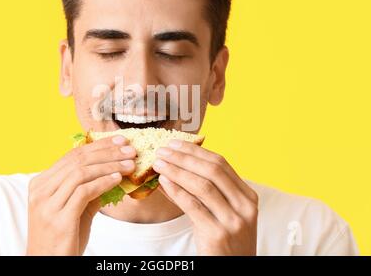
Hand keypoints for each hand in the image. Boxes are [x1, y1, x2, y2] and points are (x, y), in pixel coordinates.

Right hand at [26, 135, 135, 254]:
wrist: (47, 265)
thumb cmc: (63, 237)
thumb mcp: (75, 208)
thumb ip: (89, 189)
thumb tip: (114, 172)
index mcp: (41, 183)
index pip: (72, 156)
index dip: (98, 146)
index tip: (119, 141)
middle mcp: (40, 190)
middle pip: (77, 161)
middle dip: (107, 152)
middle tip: (129, 149)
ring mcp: (47, 204)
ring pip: (81, 173)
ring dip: (109, 166)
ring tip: (129, 164)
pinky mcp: (59, 219)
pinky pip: (84, 192)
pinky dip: (103, 182)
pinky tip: (117, 179)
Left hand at [152, 140, 257, 255]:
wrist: (233, 270)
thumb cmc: (223, 241)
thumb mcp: (220, 213)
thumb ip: (201, 192)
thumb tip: (170, 170)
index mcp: (247, 195)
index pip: (221, 163)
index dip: (196, 151)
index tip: (175, 143)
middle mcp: (245, 205)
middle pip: (212, 171)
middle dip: (184, 157)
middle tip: (163, 150)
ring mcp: (234, 220)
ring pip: (203, 186)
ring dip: (177, 171)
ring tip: (159, 163)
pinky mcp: (218, 234)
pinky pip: (194, 206)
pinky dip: (177, 191)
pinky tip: (164, 182)